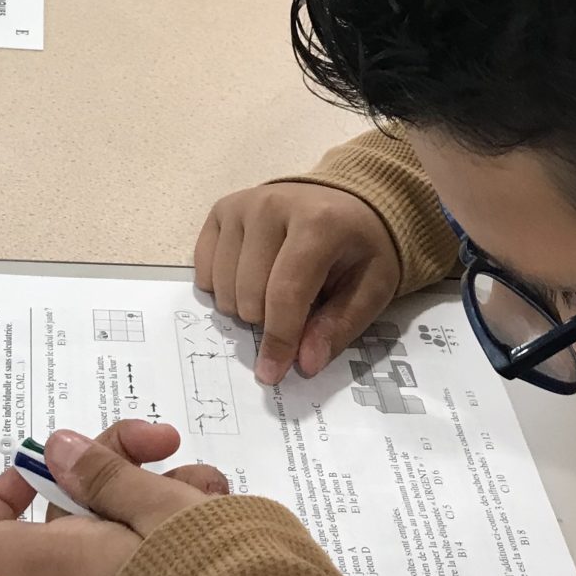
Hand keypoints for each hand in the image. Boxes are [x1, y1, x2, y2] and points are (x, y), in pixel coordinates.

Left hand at [0, 419, 227, 575]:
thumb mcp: (163, 509)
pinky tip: (221, 508)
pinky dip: (184, 519)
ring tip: (211, 487)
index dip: (1, 496)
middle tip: (167, 440)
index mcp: (69, 558)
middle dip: (118, 462)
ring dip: (164, 487)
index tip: (49, 464)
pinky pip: (156, 548)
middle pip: (76, 508)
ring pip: (126, 520)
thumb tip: (52, 450)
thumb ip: (110, 476)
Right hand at [195, 182, 398, 386]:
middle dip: (268, 322)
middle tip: (296, 310)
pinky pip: (204, 270)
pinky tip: (251, 277)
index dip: (279, 339)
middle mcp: (271, 206)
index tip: (272, 374)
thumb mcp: (371, 288)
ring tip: (275, 291)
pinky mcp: (221, 210)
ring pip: (223, 288)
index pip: (286, 293)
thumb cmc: (360, 247)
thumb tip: (304, 364)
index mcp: (318, 222)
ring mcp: (241, 206)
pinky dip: (224, 288)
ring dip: (246, 307)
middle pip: (249, 295)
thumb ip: (339, 327)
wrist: (346, 201)